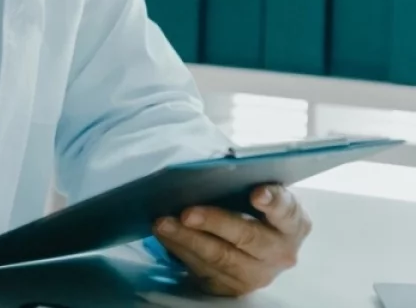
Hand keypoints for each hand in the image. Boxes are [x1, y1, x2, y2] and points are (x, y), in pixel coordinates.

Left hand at [153, 184, 311, 296]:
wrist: (249, 243)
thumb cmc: (247, 207)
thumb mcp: (253, 191)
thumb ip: (242, 182)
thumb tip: (207, 167)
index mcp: (293, 223)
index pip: (286, 210)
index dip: (272, 201)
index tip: (256, 194)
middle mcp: (280, 252)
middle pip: (248, 237)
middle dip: (215, 222)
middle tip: (187, 213)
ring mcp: (259, 274)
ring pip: (222, 259)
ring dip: (188, 240)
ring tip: (163, 224)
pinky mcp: (235, 287)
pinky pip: (206, 272)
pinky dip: (182, 253)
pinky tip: (166, 238)